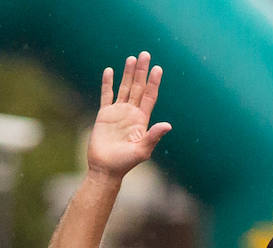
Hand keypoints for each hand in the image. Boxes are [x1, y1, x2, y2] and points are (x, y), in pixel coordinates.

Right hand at [87, 52, 171, 178]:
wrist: (105, 169)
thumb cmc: (125, 163)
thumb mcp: (142, 151)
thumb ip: (154, 136)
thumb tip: (168, 125)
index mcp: (142, 121)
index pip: (150, 97)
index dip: (154, 83)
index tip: (158, 68)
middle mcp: (131, 114)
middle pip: (138, 88)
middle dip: (142, 72)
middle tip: (146, 54)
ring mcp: (118, 113)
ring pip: (124, 88)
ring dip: (128, 74)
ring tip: (132, 58)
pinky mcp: (105, 115)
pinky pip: (106, 95)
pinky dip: (107, 83)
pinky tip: (110, 71)